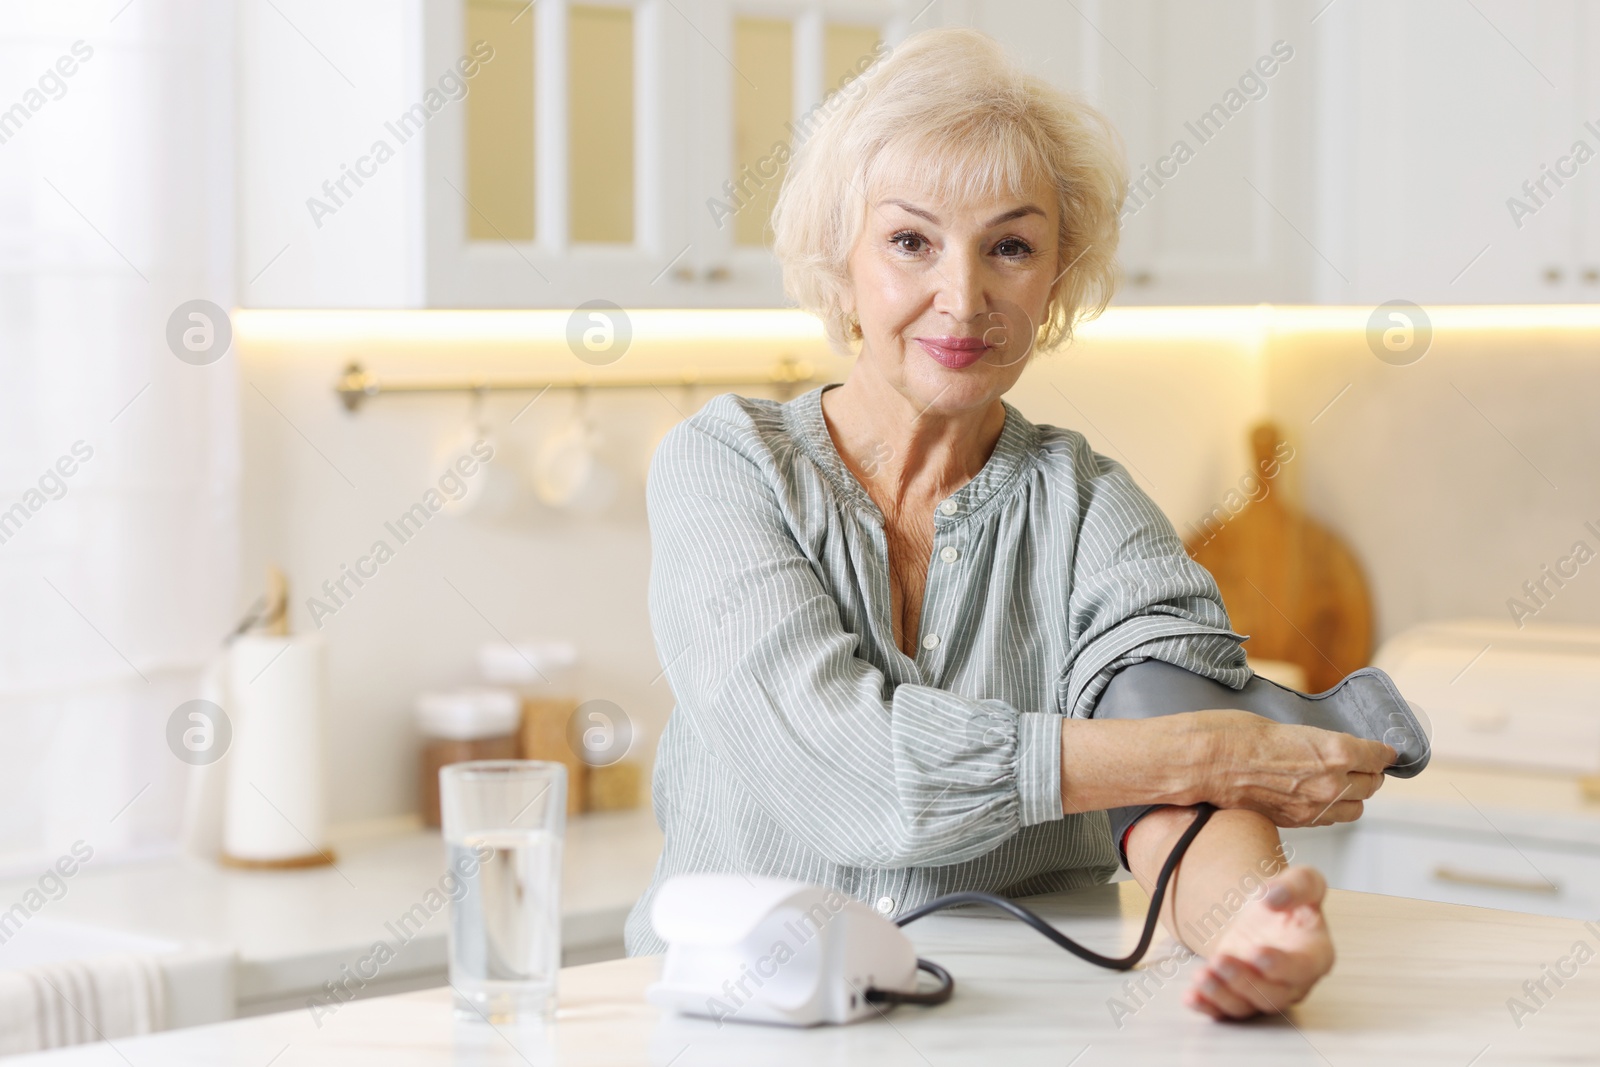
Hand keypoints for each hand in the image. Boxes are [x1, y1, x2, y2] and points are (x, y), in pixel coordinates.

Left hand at [1183, 866, 1333, 1020]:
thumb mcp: (1303, 879)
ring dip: (1222, 995)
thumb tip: (1274, 898)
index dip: (1281, 965)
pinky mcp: (1239, 995)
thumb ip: (1297, 885)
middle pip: (1273, 995)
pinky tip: (1191, 997)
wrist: (1262, 909)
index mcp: (1315, 954)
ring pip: (1248, 1006)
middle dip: (1245, 981)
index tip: (1257, 953)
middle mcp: (1293, 981)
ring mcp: (1265, 991)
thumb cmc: (1287, 899)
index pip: (1303, 968)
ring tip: (1202, 976)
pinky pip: (1225, 1010)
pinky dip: (1208, 1006)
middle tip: (1221, 961)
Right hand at [1186, 710, 1394, 826]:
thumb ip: (1318, 742)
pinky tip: (1321, 796)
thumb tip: (1330, 750)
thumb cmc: (1236, 734)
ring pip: (1357, 807)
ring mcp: (1315, 806)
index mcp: (1336, 750)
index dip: (1383, 752)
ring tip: (1343, 782)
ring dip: (1355, 795)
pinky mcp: (1297, 821)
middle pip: (1372, 783)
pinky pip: (1331, 819)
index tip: (1384, 751)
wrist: (1204, 761)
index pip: (1378, 756)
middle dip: (1370, 772)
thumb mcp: (1287, 726)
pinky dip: (1333, 809)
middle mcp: (1333, 782)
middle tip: (1363, 764)